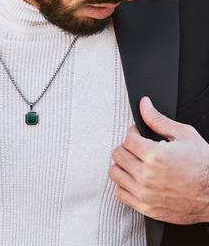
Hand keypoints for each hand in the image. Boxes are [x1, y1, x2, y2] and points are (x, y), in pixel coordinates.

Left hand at [108, 96, 208, 223]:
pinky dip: (125, 184)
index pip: (127, 139)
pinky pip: (121, 193)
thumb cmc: (205, 167)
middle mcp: (147, 176)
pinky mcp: (146, 208)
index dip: (133, 133)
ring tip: (136, 162)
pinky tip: (136, 179)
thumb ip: (158, 120)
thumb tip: (144, 105)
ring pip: (115, 173)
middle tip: (138, 148)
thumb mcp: (185, 135)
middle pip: (118, 155)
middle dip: (127, 147)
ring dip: (123, 165)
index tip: (139, 134)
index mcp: (155, 156)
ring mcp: (145, 194)